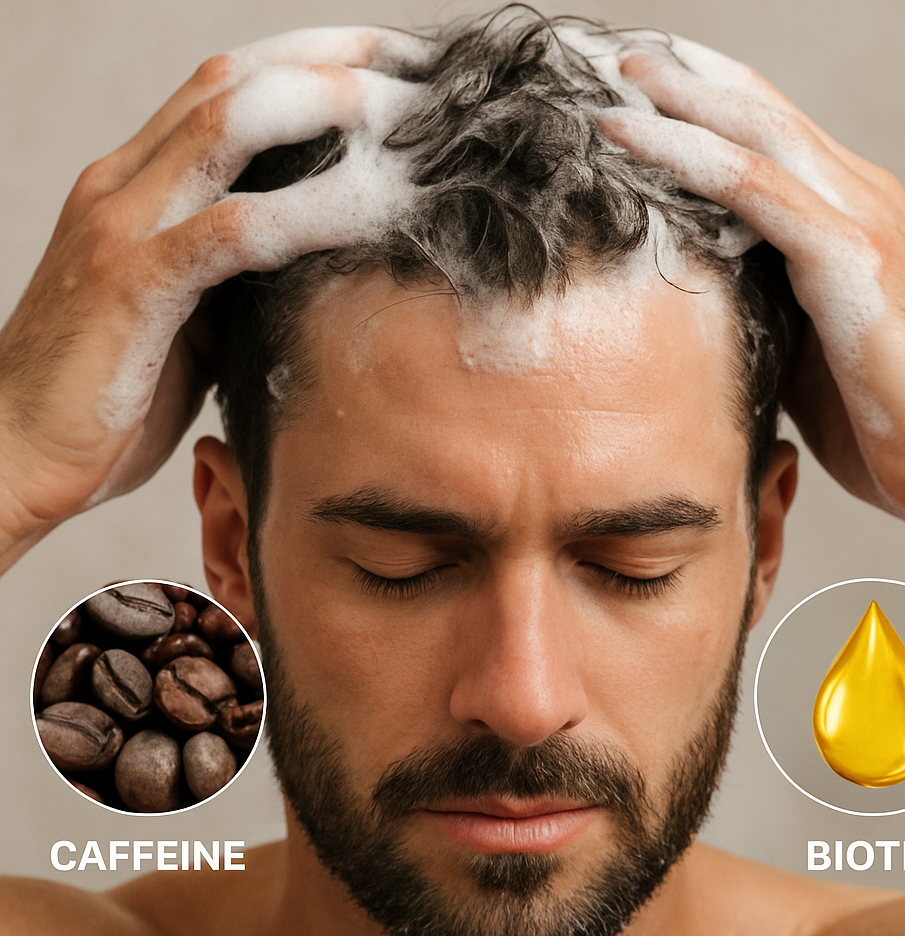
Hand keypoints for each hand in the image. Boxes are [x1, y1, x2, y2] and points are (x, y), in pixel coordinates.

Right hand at [0, 27, 417, 573]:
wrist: (10, 456)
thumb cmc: (105, 398)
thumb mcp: (181, 322)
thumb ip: (228, 279)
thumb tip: (307, 267)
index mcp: (134, 188)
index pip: (225, 90)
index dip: (309, 63)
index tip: (390, 68)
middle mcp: (122, 186)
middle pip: (234, 82)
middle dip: (331, 63)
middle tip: (418, 70)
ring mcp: (121, 228)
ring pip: (229, 128)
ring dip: (325, 110)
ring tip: (407, 116)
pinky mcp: (130, 286)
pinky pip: (231, 230)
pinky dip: (305, 212)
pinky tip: (368, 207)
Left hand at [599, 41, 904, 615]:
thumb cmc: (882, 417)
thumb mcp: (803, 345)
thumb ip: (760, 302)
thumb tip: (693, 294)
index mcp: (846, 216)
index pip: (765, 132)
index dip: (698, 100)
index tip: (629, 88)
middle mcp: (858, 199)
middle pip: (756, 109)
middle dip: (678, 76)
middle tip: (604, 53)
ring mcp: (861, 221)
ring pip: (753, 131)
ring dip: (673, 99)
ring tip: (605, 75)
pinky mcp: (854, 260)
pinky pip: (756, 191)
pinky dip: (688, 157)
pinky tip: (632, 139)